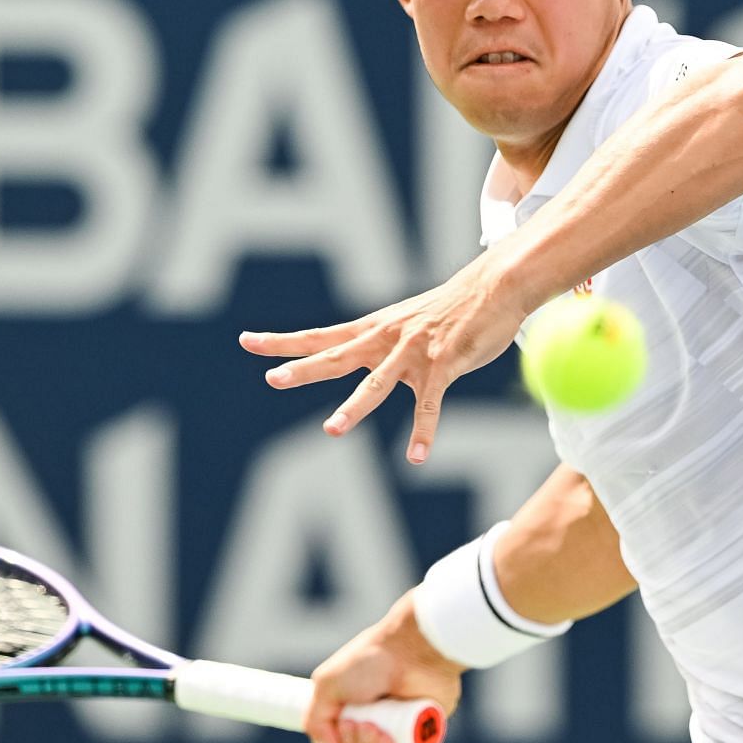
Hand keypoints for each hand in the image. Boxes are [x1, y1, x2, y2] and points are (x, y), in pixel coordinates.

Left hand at [241, 253, 530, 464]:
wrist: (494, 287)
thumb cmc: (451, 309)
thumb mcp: (406, 322)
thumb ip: (382, 342)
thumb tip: (362, 356)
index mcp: (372, 329)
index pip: (319, 336)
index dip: (283, 341)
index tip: (247, 341)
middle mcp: (385, 339)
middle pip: (336, 356)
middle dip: (303, 368)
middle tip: (274, 378)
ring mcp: (412, 353)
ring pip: (376, 383)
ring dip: (354, 407)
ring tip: (332, 429)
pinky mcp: (443, 366)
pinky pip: (429, 405)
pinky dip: (423, 432)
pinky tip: (415, 456)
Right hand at [305, 594, 464, 742]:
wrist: (411, 652)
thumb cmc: (368, 662)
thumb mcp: (327, 685)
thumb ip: (315, 721)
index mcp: (348, 705)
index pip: (334, 741)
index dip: (333, 742)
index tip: (342, 724)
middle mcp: (370, 716)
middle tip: (358, 723)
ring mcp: (393, 725)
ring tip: (374, 727)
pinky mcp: (415, 730)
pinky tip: (389, 739)